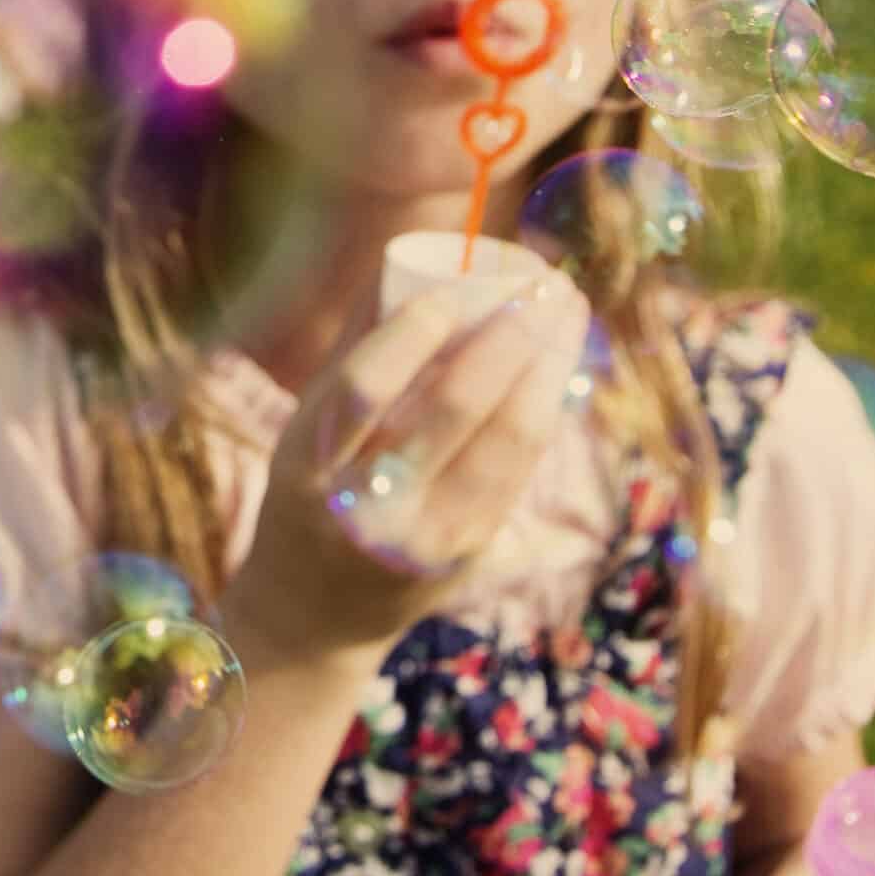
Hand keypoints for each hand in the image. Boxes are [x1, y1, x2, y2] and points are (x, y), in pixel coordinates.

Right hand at [224, 277, 590, 661]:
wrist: (313, 618)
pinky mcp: (472, 550)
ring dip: (547, 366)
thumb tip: (404, 256)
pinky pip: (519, 468)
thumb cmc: (312, 492)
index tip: (455, 288)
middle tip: (542, 282)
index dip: (414, 332)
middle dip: (507, 336)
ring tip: (568, 310)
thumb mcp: (306, 428)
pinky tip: (557, 365)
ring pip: (506, 441)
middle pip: (451, 409)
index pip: (365, 388)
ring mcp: (429, 536)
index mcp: (312, 464)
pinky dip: (544, 406)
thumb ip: (353, 349)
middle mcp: (368, 506)